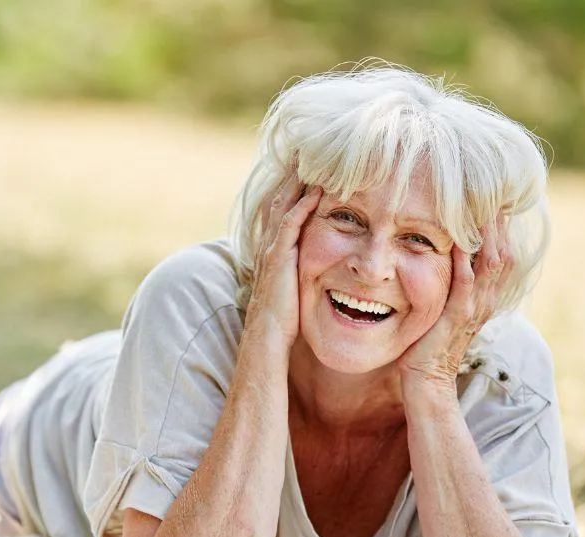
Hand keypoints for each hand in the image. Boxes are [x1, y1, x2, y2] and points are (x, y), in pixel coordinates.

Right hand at [245, 173, 322, 346]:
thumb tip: (317, 266)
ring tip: (309, 157)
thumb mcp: (293, 288)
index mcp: (273, 250)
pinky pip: (290, 224)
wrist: (267, 339)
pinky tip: (316, 190)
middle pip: (279, 199)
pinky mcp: (280, 259)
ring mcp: (273, 250)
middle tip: (306, 149)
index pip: (282, 209)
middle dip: (292, 175)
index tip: (308, 166)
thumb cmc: (282, 321)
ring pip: (283, 205)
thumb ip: (300, 271)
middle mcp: (270, 245)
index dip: (293, 187)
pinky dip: (302, 205)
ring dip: (296, 181)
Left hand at [398, 212, 513, 385]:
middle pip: (504, 253)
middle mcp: (486, 300)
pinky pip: (465, 282)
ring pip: (491, 263)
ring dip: (488, 234)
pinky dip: (465, 259)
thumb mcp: (447, 309)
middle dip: (500, 224)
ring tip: (484, 205)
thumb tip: (448, 259)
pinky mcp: (456, 316)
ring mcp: (474, 308)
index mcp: (486, 297)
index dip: (502, 229)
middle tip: (495, 192)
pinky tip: (458, 238)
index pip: (503, 255)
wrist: (428, 380)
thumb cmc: (431, 344)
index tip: (495, 200)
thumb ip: (453, 287)